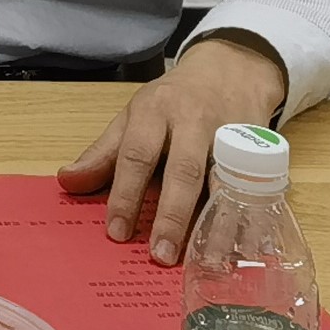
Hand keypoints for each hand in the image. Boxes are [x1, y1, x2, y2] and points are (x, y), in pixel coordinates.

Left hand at [57, 34, 284, 264]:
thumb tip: (67, 182)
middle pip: (184, 171)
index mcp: (155, 113)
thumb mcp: (133, 118)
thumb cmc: (172, 102)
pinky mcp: (262, 150)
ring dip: (217, 224)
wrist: (231, 68)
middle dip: (172, 215)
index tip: (116, 232)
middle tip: (161, 254)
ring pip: (226, 183)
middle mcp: (194, 123)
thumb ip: (103, 154)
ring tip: (208, 260)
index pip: (136, 156)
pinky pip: (258, 188)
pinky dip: (254, 219)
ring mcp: (232, 136)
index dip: (126, 195)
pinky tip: (247, 248)